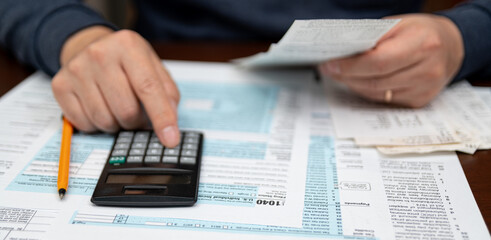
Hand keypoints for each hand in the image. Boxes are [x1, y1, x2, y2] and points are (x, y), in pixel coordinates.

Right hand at [52, 27, 180, 146]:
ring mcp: (76, 70)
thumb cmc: (126, 61)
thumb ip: (167, 93)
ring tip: (118, 108)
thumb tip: (169, 124)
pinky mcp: (60, 85)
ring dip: (117, 124)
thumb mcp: (153, 66)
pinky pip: (85, 123)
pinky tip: (101, 108)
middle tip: (138, 114)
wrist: (88, 46)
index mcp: (128, 45)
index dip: (162, 117)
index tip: (171, 140)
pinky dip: (97, 125)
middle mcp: (99, 54)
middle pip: (126, 110)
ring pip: (105, 120)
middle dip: (137, 121)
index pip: (148, 87)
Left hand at [318, 14, 463, 107]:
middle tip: (329, 70)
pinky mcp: (420, 102)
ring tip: (340, 74)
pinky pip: (385, 100)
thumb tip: (342, 52)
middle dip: (347, 76)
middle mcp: (428, 70)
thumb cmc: (420, 32)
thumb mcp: (399, 24)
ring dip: (354, 85)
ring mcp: (425, 89)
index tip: (330, 65)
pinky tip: (358, 81)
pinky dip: (368, 91)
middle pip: (376, 81)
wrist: (451, 47)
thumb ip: (374, 38)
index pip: (379, 62)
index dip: (350, 66)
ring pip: (377, 94)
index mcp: (423, 44)